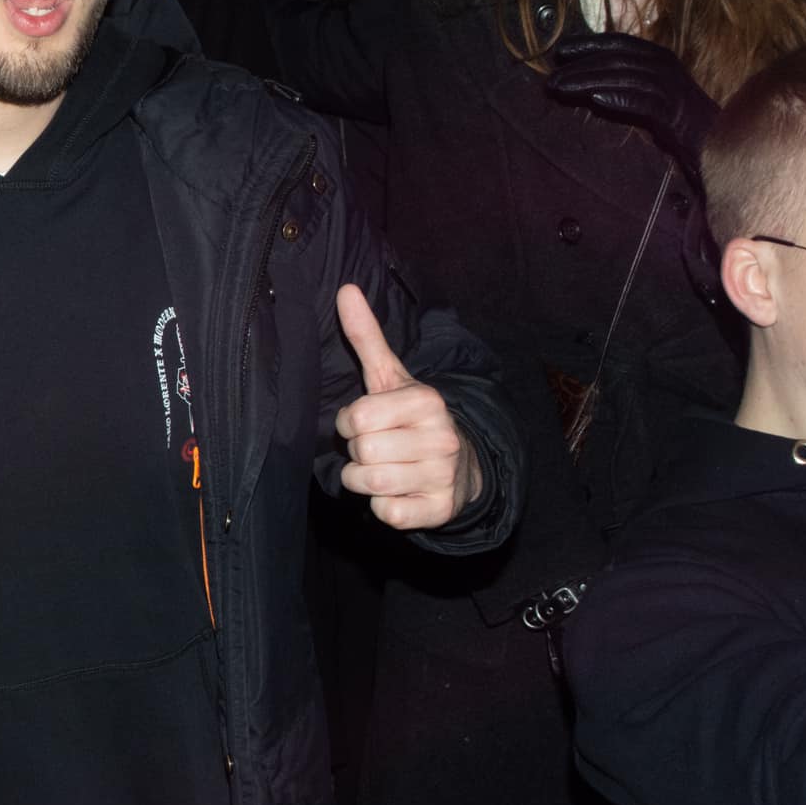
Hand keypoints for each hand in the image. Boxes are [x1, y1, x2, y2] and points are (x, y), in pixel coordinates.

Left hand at [333, 284, 480, 529]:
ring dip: (364, 479)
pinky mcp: (440, 510)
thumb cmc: (411, 418)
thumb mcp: (390, 377)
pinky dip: (383, 506)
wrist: (460, 464)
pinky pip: (387, 514)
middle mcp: (441, 437)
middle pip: (361, 451)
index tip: (365, 422)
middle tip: (377, 447)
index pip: (357, 418)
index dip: (350, 423)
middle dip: (357, 452)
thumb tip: (345, 290)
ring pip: (368, 484)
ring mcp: (444, 475)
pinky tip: (399, 491)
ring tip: (384, 467)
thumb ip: (366, 337)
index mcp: (426, 401)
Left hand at [547, 33, 713, 196]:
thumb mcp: (647, 91)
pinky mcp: (674, 112)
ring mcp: (671, 88)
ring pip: (623, 77)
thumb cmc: (676, 116)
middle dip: (580, 66)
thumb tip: (584, 83)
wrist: (715, 140)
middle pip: (616, 59)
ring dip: (588, 82)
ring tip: (560, 88)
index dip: (588, 43)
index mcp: (658, 56)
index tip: (559, 50)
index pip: (619, 42)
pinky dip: (619, 99)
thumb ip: (622, 81)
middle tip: (550, 79)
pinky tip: (595, 102)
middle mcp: (665, 66)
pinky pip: (643, 102)